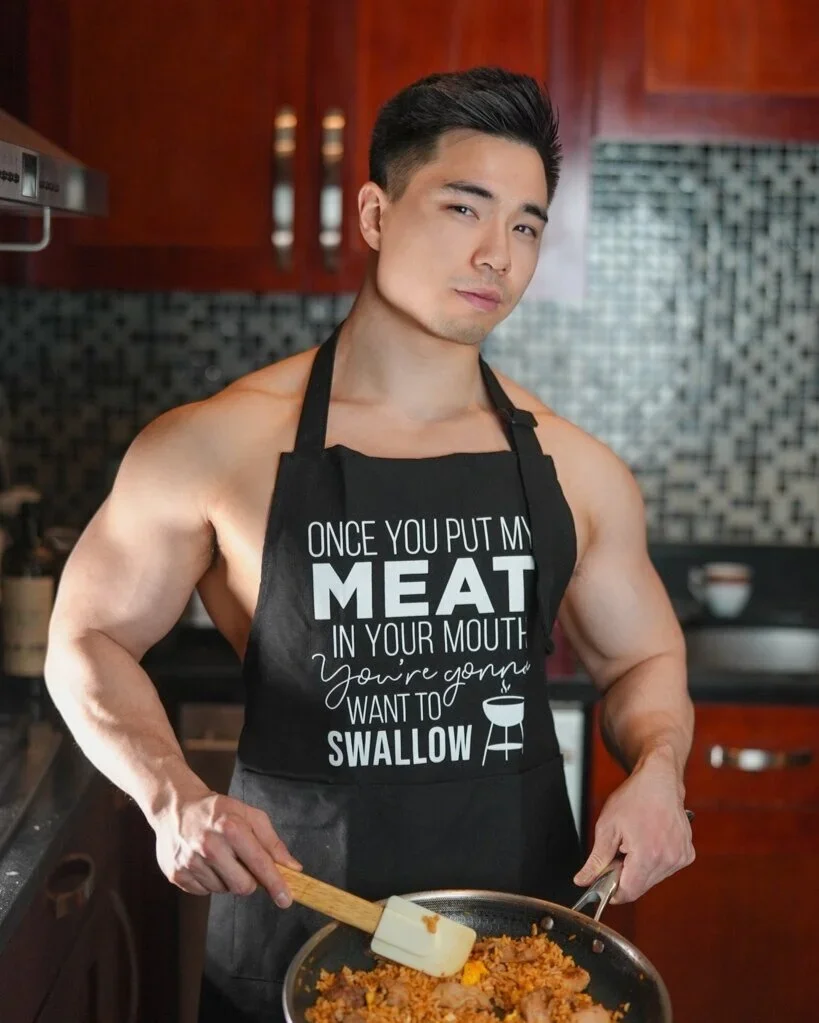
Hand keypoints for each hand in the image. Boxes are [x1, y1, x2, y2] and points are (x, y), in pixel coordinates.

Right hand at [152, 782, 301, 906]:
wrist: (176, 808)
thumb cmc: (218, 811)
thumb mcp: (249, 815)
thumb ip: (272, 842)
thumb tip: (293, 867)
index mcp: (231, 827)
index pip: (259, 863)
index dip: (275, 883)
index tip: (285, 899)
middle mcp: (209, 846)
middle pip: (243, 886)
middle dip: (250, 880)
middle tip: (243, 863)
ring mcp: (190, 862)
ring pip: (223, 890)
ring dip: (227, 879)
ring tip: (220, 857)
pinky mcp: (176, 874)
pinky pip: (204, 892)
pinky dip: (210, 882)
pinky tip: (205, 863)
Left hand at [574, 747, 694, 902]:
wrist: (659, 780)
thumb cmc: (634, 798)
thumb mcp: (607, 827)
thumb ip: (596, 860)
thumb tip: (582, 881)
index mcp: (647, 855)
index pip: (628, 892)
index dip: (612, 889)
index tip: (605, 877)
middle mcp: (668, 860)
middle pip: (640, 887)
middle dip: (625, 875)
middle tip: (619, 850)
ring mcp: (680, 858)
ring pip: (652, 879)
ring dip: (640, 869)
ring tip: (636, 842)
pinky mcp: (687, 854)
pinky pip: (665, 870)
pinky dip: (654, 862)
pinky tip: (650, 841)